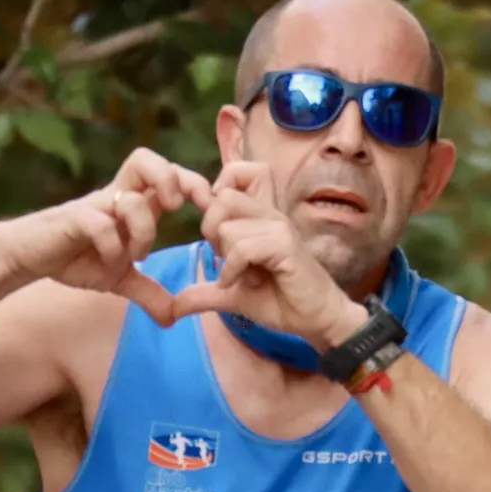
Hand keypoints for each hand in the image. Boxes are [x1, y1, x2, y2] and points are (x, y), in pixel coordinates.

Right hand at [0, 148, 209, 319]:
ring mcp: (95, 207)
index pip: (169, 174)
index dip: (194, 184)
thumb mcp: (118, 279)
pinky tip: (109, 262)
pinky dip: (111, 245)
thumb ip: (148, 293)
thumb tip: (173, 318)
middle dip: (173, 180)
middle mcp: (115, 198)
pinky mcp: (73, 220)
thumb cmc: (74, 258)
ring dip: (143, 228)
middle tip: (177, 210)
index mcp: (133, 204)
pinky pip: (100, 223)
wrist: (28, 257)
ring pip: (132, 198)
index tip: (208, 213)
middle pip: (147, 159)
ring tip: (137, 254)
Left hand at [172, 162, 369, 346]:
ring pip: (228, 227)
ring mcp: (279, 227)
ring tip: (243, 275)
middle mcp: (270, 214)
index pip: (237, 171)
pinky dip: (233, 270)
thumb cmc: (281, 300)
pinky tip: (242, 284)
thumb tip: (173, 306)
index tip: (215, 229)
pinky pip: (242, 248)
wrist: (317, 320)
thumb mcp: (233, 295)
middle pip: (222, 198)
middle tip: (224, 257)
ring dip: (226, 257)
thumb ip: (204, 292)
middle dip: (211, 230)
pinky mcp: (285, 245)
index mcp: (260, 215)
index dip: (215, 190)